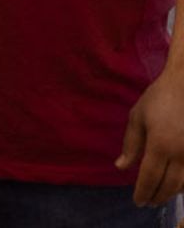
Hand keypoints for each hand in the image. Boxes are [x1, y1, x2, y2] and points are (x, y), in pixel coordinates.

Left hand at [117, 67, 183, 206]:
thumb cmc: (159, 98)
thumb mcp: (137, 117)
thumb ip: (131, 144)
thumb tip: (122, 167)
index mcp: (160, 146)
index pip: (150, 178)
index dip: (143, 192)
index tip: (138, 201)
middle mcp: (181, 154)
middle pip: (169, 185)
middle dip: (157, 196)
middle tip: (148, 201)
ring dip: (171, 193)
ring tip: (160, 195)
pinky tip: (176, 184)